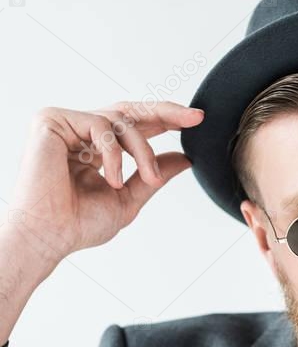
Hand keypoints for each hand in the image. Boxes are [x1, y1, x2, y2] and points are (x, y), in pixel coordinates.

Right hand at [7, 100, 203, 265]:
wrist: (50, 236)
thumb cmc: (79, 224)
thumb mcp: (129, 198)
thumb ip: (154, 175)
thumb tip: (185, 157)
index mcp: (96, 148)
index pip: (135, 125)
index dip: (165, 120)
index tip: (197, 121)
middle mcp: (80, 131)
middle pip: (130, 110)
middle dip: (166, 112)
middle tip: (195, 118)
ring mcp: (66, 123)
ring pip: (121, 120)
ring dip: (143, 151)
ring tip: (149, 178)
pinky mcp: (52, 120)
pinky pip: (99, 124)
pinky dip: (114, 153)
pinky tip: (113, 180)